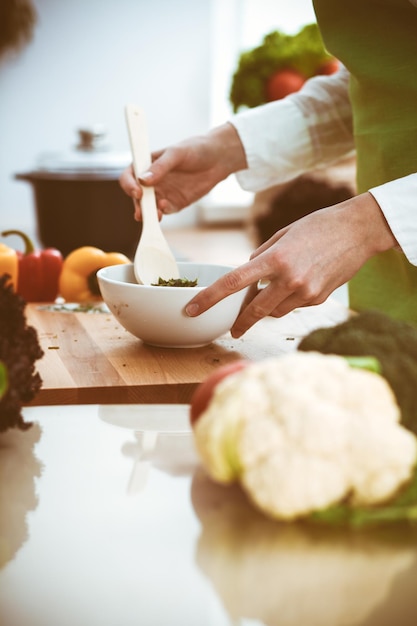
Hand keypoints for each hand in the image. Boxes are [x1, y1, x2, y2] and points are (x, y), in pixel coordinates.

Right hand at [119, 122, 246, 220]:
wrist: (218, 159)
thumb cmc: (195, 149)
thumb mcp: (176, 154)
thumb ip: (160, 167)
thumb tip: (143, 180)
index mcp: (147, 164)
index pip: (130, 176)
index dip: (129, 185)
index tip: (138, 192)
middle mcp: (152, 180)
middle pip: (137, 196)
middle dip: (138, 205)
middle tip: (142, 212)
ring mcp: (163, 192)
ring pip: (150, 207)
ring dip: (149, 213)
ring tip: (155, 215)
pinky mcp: (175, 202)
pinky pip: (165, 210)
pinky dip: (163, 211)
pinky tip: (165, 208)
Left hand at [185, 193, 397, 336]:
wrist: (358, 231)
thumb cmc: (318, 226)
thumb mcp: (284, 234)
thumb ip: (262, 257)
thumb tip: (248, 278)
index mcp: (275, 258)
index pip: (234, 282)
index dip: (209, 298)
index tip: (192, 309)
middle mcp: (289, 279)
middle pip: (254, 310)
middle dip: (241, 321)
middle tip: (233, 329)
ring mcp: (306, 292)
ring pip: (275, 312)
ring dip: (268, 306)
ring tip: (277, 288)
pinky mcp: (319, 299)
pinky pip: (294, 307)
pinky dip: (290, 301)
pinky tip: (302, 283)